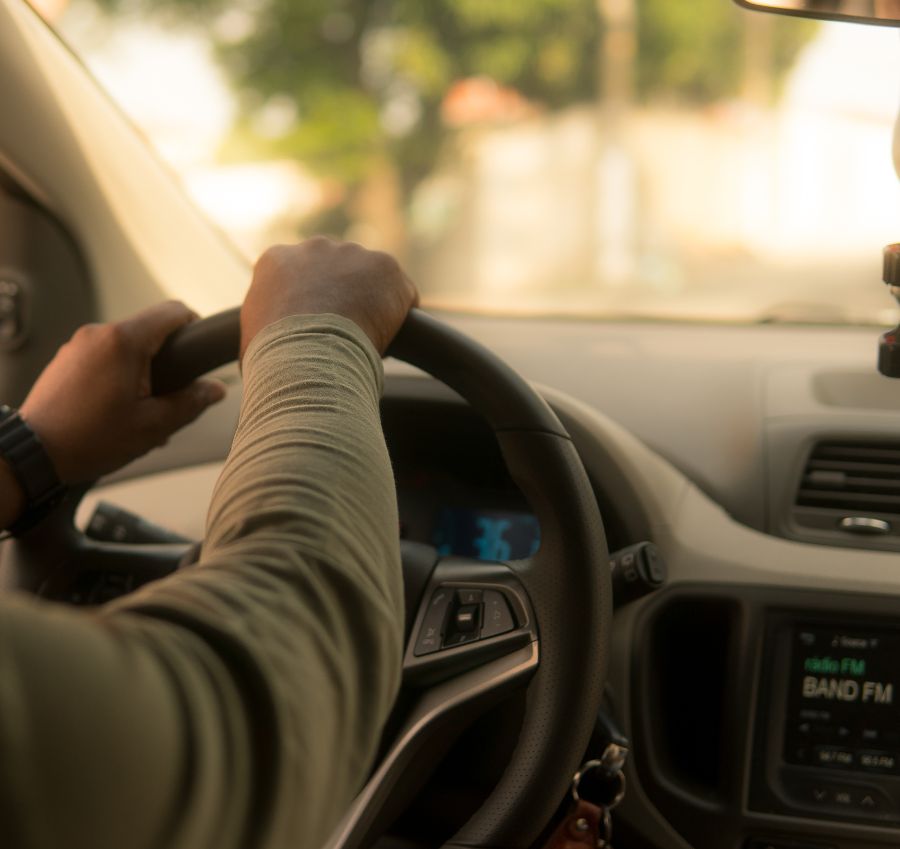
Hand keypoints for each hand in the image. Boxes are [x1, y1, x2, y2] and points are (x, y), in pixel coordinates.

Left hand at [20, 301, 225, 484]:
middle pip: (149, 331)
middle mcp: (99, 334)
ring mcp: (78, 345)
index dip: (194, 326)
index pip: (172, 311)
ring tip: (140, 411)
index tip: (200, 350)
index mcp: (124, 342)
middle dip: (166, 361)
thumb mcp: (153, 425)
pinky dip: (118, 376)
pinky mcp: (66, 359)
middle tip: (169, 397)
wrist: (34, 454)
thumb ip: (191, 402)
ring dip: (142, 372)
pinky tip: (117, 411)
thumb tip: (216, 389)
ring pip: (126, 346)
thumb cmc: (91, 439)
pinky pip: (104, 357)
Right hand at [241, 237, 418, 357]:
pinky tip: (391, 339)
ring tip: (366, 340)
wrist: (306, 356)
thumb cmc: (273, 359)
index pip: (300, 277)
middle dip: (344, 298)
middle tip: (345, 335)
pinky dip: (400, 316)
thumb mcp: (251, 340)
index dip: (313, 305)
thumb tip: (263, 354)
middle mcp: (314, 247)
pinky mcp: (385, 266)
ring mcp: (352, 254)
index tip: (318, 329)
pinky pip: (401, 292)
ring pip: (370, 280)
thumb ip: (262, 330)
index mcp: (276, 260)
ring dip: (372, 305)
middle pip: (337, 271)